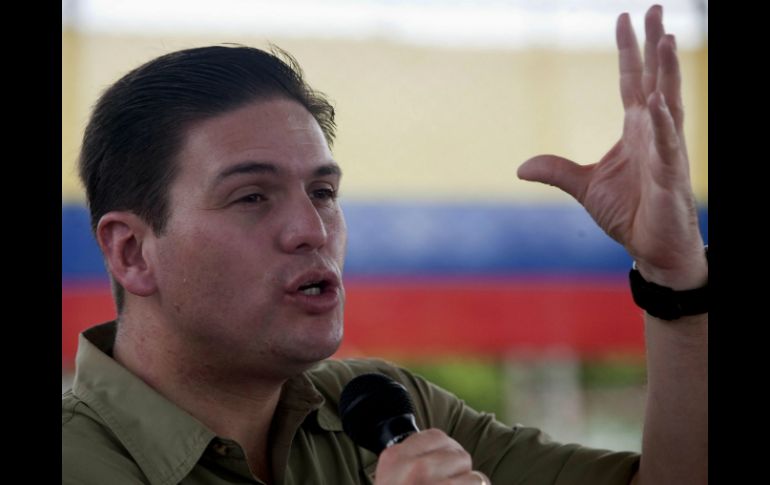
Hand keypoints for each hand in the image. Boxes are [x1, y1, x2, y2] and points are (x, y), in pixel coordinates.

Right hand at [374, 429, 490, 484]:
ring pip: (474, 476)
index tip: (441, 470)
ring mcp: (433, 484)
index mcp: (395, 458)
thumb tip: (446, 451)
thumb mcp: (389, 478)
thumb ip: (408, 460)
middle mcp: (414, 468)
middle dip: (460, 472)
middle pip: (459, 454)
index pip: (437, 436)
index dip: (446, 453)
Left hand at [517, 5, 705, 289]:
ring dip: (667, 73)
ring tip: (666, 38)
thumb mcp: (584, 187)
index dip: (629, 51)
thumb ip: (557, 171)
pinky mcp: (670, 177)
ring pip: (668, 104)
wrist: (651, 248)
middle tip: (655, 9)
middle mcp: (654, 133)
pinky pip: (667, 146)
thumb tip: (521, 167)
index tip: (625, 19)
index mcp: (635, 130)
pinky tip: (656, 102)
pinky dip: (661, 125)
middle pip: (655, 81)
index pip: (632, 82)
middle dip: (654, 46)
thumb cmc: (628, 214)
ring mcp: (666, 152)